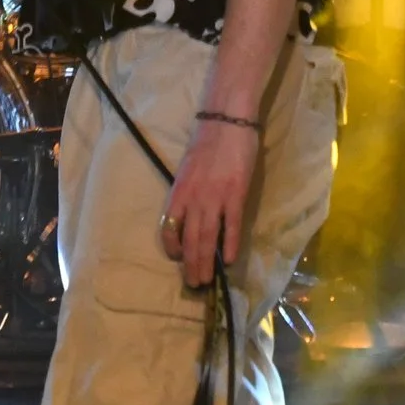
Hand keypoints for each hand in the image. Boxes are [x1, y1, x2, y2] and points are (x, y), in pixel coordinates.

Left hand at [160, 119, 258, 288]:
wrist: (226, 120)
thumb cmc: (208, 143)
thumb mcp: (189, 169)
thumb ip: (188, 192)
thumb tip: (191, 215)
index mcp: (178, 191)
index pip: (168, 227)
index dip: (172, 247)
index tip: (179, 259)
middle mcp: (193, 198)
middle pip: (188, 239)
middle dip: (190, 264)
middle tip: (194, 284)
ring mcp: (214, 197)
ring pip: (206, 238)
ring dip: (205, 262)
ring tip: (207, 280)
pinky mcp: (235, 194)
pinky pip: (231, 226)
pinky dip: (229, 245)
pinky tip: (228, 260)